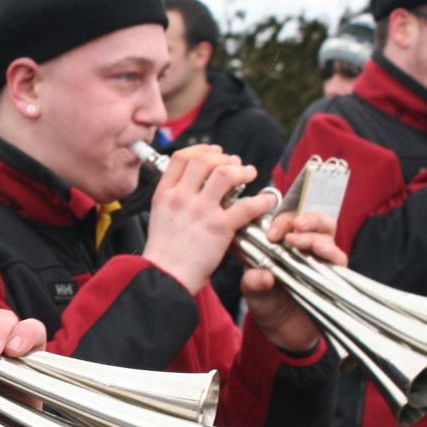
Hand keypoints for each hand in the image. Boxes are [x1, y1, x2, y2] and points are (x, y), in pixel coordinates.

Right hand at [142, 145, 274, 294]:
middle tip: (235, 164)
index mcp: (164, 194)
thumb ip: (173, 198)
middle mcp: (181, 198)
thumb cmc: (164, 253)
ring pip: (225, 173)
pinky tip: (267, 200)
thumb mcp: (159, 217)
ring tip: (250, 175)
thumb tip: (191, 185)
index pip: (182, 158)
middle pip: (204, 160)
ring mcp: (200, 211)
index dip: (202, 149)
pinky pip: (246, 206)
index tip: (215, 152)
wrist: (164, 277)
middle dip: (224, 158)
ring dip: (241, 171)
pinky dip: (262, 200)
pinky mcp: (219, 228)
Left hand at [243, 210, 344, 353]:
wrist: (282, 333)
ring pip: (328, 236)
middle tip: (295, 226)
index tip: (272, 233)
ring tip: (301, 240)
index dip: (283, 221)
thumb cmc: (267, 305)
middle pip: (315, 221)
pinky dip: (330, 253)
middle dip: (307, 218)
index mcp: (283, 243)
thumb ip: (253, 282)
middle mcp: (305, 247)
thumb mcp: (253, 292)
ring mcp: (322, 260)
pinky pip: (338, 259)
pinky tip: (319, 251)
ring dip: (315, 235)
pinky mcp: (335, 275)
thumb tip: (263, 275)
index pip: (289, 220)